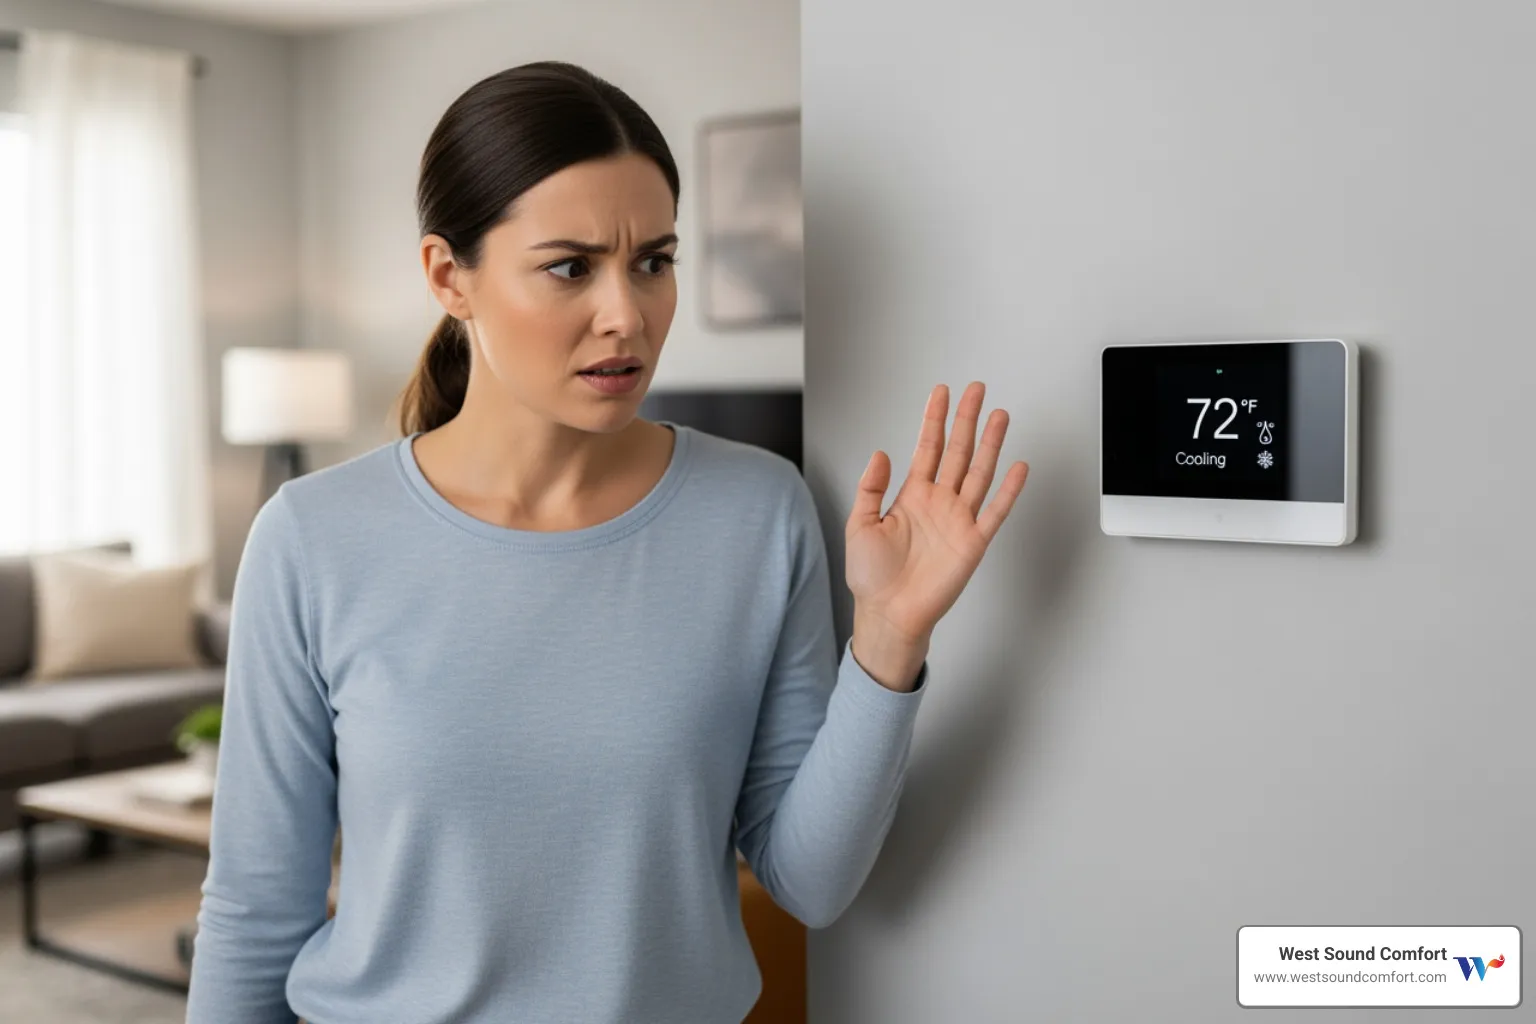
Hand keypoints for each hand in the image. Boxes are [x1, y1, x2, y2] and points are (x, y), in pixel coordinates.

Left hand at [846, 382, 1028, 646]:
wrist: (889, 614)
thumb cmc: (872, 577)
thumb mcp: (859, 525)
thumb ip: (870, 488)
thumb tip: (880, 454)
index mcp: (911, 495)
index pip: (927, 447)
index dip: (934, 419)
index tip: (942, 393)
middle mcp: (938, 502)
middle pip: (957, 451)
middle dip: (967, 419)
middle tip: (976, 390)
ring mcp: (958, 520)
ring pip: (980, 472)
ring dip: (991, 444)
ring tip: (999, 416)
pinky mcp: (973, 542)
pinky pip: (995, 511)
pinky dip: (1009, 490)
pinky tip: (1018, 467)